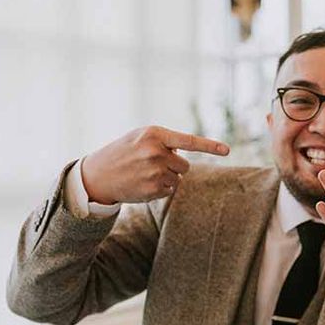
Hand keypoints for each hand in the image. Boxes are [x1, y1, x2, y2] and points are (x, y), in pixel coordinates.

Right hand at [81, 126, 229, 203]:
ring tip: (144, 174)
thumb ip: (166, 141)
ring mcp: (154, 172)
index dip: (210, 146)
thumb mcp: (141, 137)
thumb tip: (186, 156)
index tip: (227, 150)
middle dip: (173, 166)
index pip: (189, 141)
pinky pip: (169, 190)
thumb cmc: (124, 152)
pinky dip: (160, 189)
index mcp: (155, 134)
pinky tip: (142, 183)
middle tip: (152, 165)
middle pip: (185, 166)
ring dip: (166, 178)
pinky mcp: (152, 189)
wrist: (98, 174)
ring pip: (178, 179)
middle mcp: (156, 152)